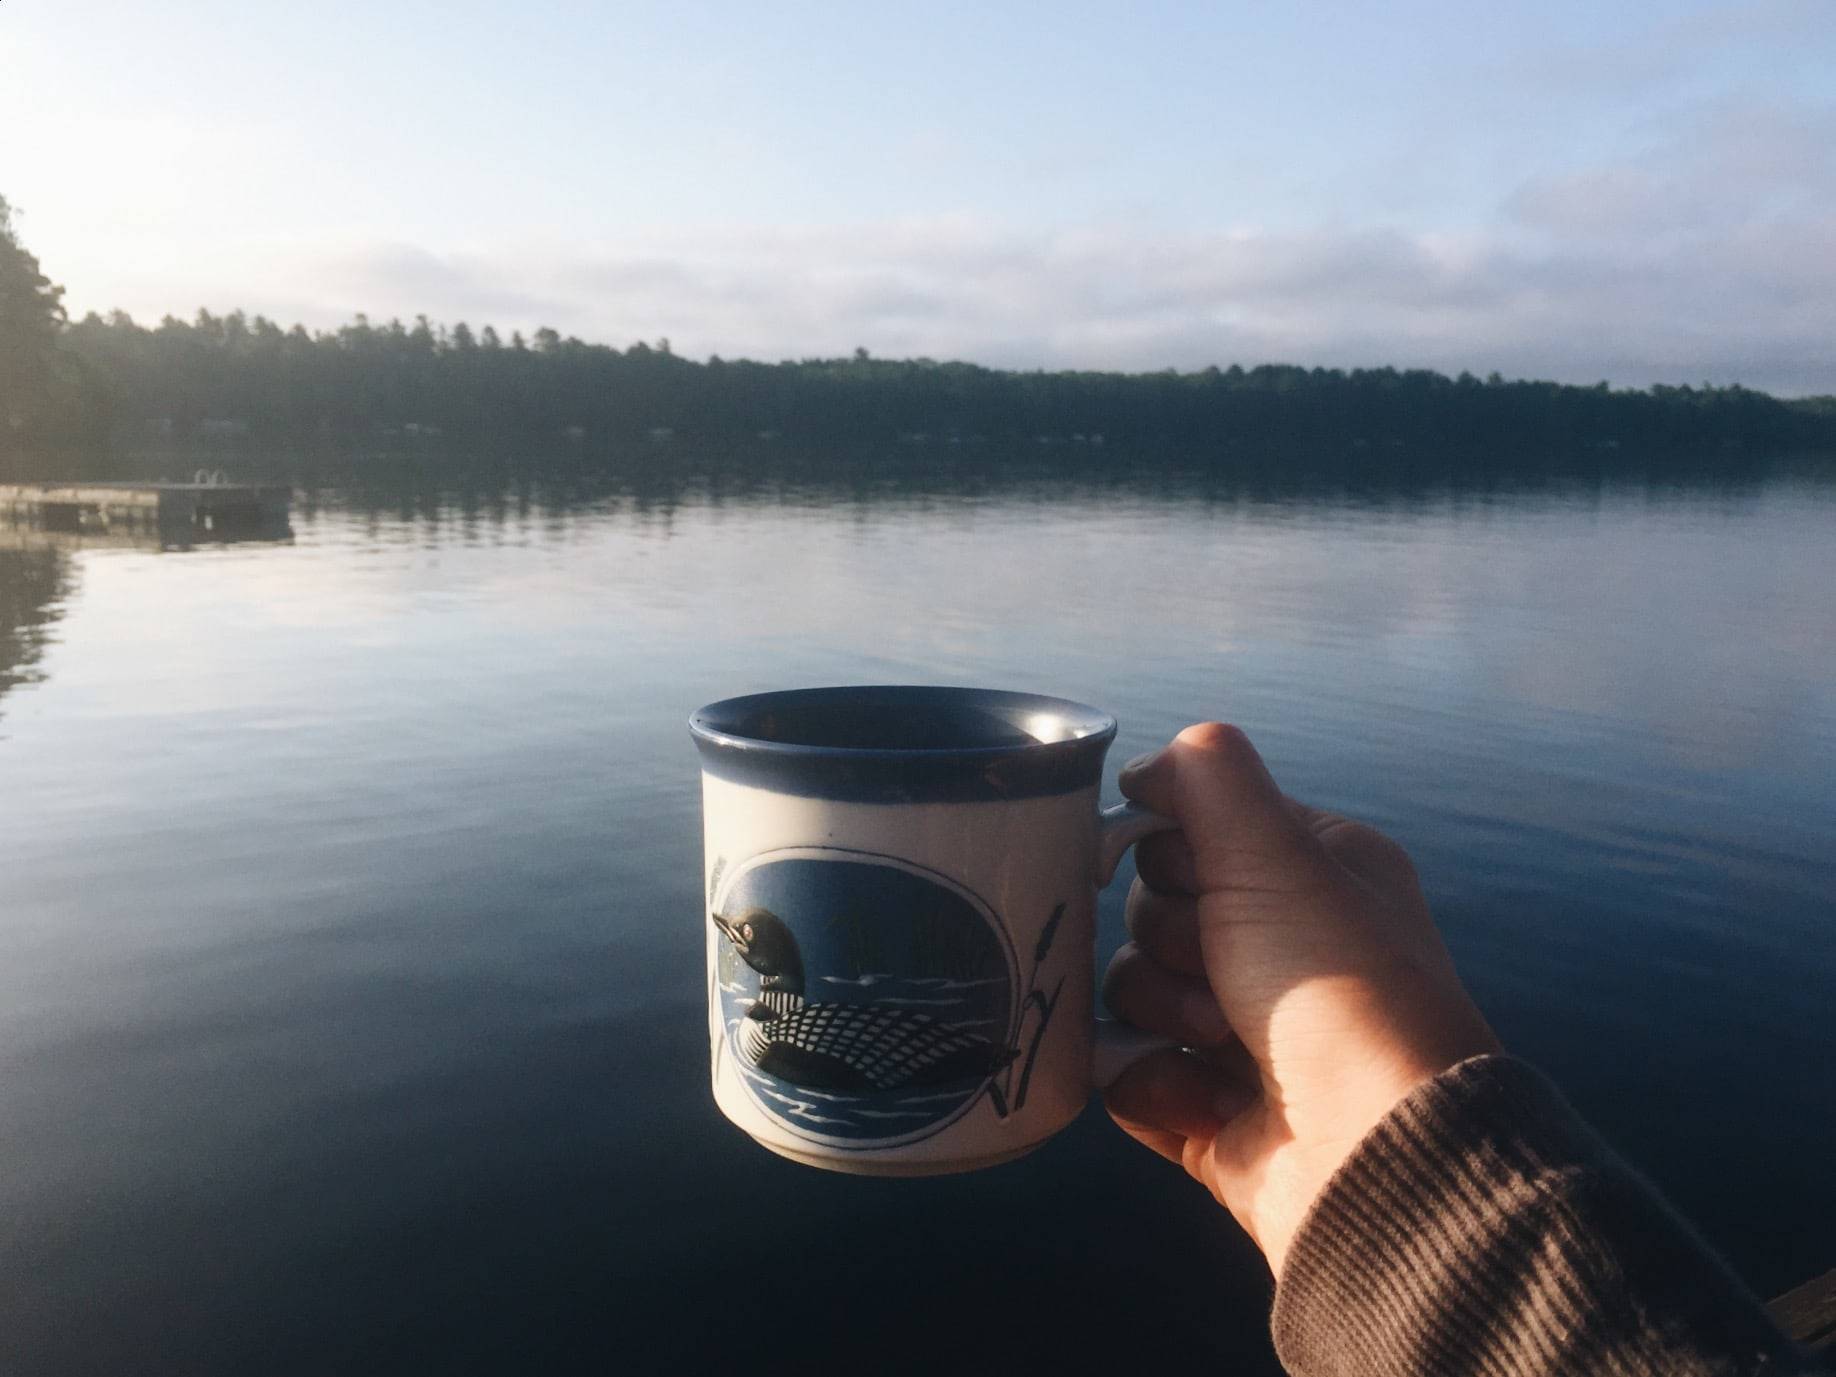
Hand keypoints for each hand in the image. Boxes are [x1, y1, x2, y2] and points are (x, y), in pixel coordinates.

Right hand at [1102, 724, 1499, 1275]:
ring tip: (1223, 1046)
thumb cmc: (1338, 990)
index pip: (1194, 828)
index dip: (1174, 850)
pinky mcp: (1205, 1106)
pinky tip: (1207, 1100)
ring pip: (1130, 989)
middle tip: (1226, 971)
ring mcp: (1239, 1031)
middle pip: (1150, 907)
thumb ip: (1209, 778)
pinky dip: (1155, 1084)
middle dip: (1174, 940)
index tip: (1194, 875)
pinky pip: (1126, 1071)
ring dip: (1165, 1014)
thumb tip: (1154, 761)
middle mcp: (1278, 946)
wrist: (1374, 1155)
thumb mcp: (1278, 855)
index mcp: (1309, 875)